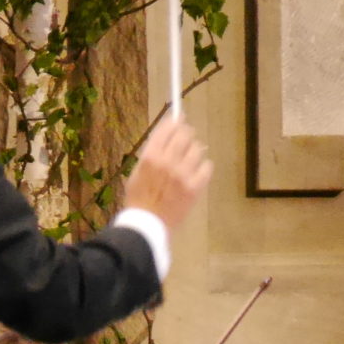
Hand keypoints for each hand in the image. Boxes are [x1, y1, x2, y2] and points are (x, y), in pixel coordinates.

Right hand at [121, 115, 212, 230]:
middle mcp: (168, 162)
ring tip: (188, 159)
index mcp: (150, 157)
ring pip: (198, 149)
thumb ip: (151, 152)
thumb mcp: (137, 171)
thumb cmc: (138, 197)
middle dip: (186, 133)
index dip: (175, 121)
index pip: (168, 128)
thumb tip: (166, 133)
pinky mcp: (196, 186)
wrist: (147, 223)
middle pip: (185, 134)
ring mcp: (184, 174)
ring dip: (194, 151)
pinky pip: (207, 166)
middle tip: (185, 138)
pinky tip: (195, 172)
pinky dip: (202, 166)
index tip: (179, 119)